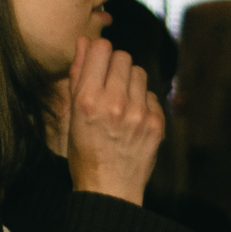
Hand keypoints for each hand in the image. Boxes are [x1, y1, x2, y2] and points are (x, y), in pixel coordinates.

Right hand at [62, 36, 163, 203]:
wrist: (110, 188)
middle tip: (108, 82)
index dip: (98, 51)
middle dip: (114, 65)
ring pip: (140, 73)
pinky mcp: (157, 124)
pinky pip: (152, 95)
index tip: (97, 62)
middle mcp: (117, 103)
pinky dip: (143, 100)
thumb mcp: (72, 113)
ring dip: (130, 81)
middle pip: (123, 57)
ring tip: (121, 99)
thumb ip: (79, 76)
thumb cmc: (84, 152)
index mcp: (89, 99)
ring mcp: (140, 114)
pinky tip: (133, 116)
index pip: (102, 49)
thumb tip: (85, 43)